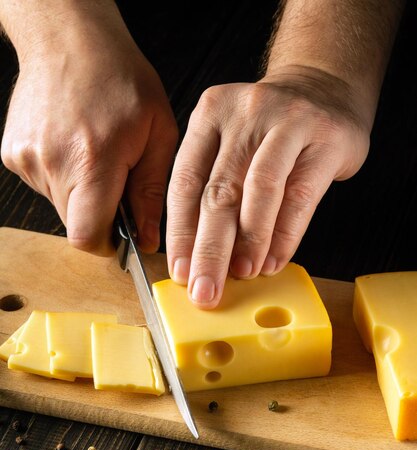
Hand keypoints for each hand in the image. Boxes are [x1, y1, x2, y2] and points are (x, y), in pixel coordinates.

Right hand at [1, 9, 177, 255]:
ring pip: (59, 205)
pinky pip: (44, 184)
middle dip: (99, 213)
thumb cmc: (120, 78)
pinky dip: (62, 176)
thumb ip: (151, 192)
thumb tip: (148, 239)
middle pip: (75, 223)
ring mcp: (27, 158)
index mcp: (93, 161)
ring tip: (93, 152)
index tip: (120, 232)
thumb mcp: (157, 132)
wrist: (68, 37)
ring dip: (80, 192)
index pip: (87, 236)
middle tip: (115, 178)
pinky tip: (73, 144)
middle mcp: (53, 163)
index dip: (106, 244)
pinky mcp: (12, 153)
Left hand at [166, 67, 370, 307]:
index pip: (185, 181)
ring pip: (259, 191)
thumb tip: (202, 256)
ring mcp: (287, 122)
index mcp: (210, 115)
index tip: (180, 272)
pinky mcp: (325, 139)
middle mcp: (245, 115)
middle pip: (218, 192)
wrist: (327, 85)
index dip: (180, 233)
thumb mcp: (232, 142)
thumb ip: (215, 185)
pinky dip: (285, 234)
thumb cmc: (271, 130)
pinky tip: (274, 260)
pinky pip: (301, 195)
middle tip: (205, 289)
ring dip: (249, 242)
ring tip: (243, 275)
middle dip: (209, 249)